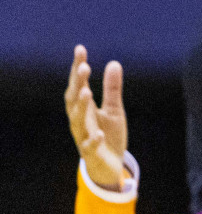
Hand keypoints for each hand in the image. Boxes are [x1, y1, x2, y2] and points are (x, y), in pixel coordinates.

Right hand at [64, 46, 128, 190]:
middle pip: (74, 99)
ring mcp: (83, 135)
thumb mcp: (114, 110)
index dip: (78, 67)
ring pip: (77, 120)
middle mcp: (79, 119)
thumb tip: (114, 63)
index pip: (79, 84)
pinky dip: (94, 139)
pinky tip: (99, 133)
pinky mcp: (91, 152)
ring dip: (81, 105)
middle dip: (77, 83)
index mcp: (84, 107)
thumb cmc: (108, 135)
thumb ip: (112, 89)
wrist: (109, 165)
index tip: (80, 49)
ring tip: (86, 91)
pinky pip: (90, 146)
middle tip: (83, 66)